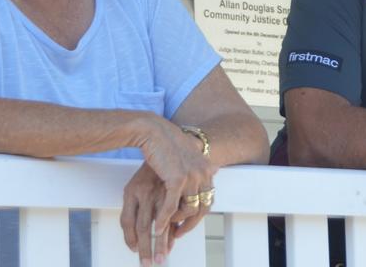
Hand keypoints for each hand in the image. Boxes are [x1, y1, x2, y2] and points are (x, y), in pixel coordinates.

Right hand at [121, 117, 215, 264]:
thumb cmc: (166, 142)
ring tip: (163, 230)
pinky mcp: (178, 178)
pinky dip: (164, 219)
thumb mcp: (186, 155)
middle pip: (203, 208)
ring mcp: (192, 176)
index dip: (199, 215)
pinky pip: (172, 206)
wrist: (153, 130)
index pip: (209, 199)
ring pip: (188, 210)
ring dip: (175, 223)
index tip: (187, 225)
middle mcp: (204, 172)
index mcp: (206, 168)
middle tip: (178, 235)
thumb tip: (212, 171)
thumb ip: (198, 166)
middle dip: (190, 224)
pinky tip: (157, 227)